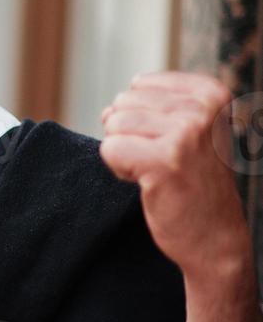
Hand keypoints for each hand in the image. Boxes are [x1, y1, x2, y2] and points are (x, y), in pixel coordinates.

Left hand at [100, 71, 249, 280]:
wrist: (215, 237)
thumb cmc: (193, 182)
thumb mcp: (186, 130)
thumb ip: (150, 107)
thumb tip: (107, 110)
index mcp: (211, 93)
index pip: (140, 84)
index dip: (143, 117)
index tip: (172, 144)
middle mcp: (203, 108)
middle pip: (124, 103)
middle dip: (131, 135)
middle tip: (163, 162)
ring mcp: (186, 132)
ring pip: (114, 124)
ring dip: (125, 153)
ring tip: (156, 172)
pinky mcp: (164, 160)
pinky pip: (110, 149)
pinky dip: (119, 169)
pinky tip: (147, 183)